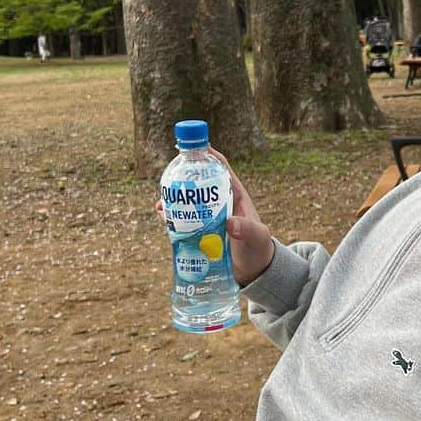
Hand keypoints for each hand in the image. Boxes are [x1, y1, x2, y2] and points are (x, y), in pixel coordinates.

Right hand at [156, 151, 274, 287]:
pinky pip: (184, 220)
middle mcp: (220, 203)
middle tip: (169, 180)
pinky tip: (163, 217)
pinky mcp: (201, 231)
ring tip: (161, 203)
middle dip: (183, 178)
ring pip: (189, 201)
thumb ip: (246, 229)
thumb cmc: (259, 249)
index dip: (207, 156)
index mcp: (236, 195)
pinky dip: (173, 217)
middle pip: (199, 183)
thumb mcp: (256, 237)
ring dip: (174, 200)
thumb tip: (230, 223)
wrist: (254, 271)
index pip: (221, 169)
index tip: (191, 149)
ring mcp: (210, 216)